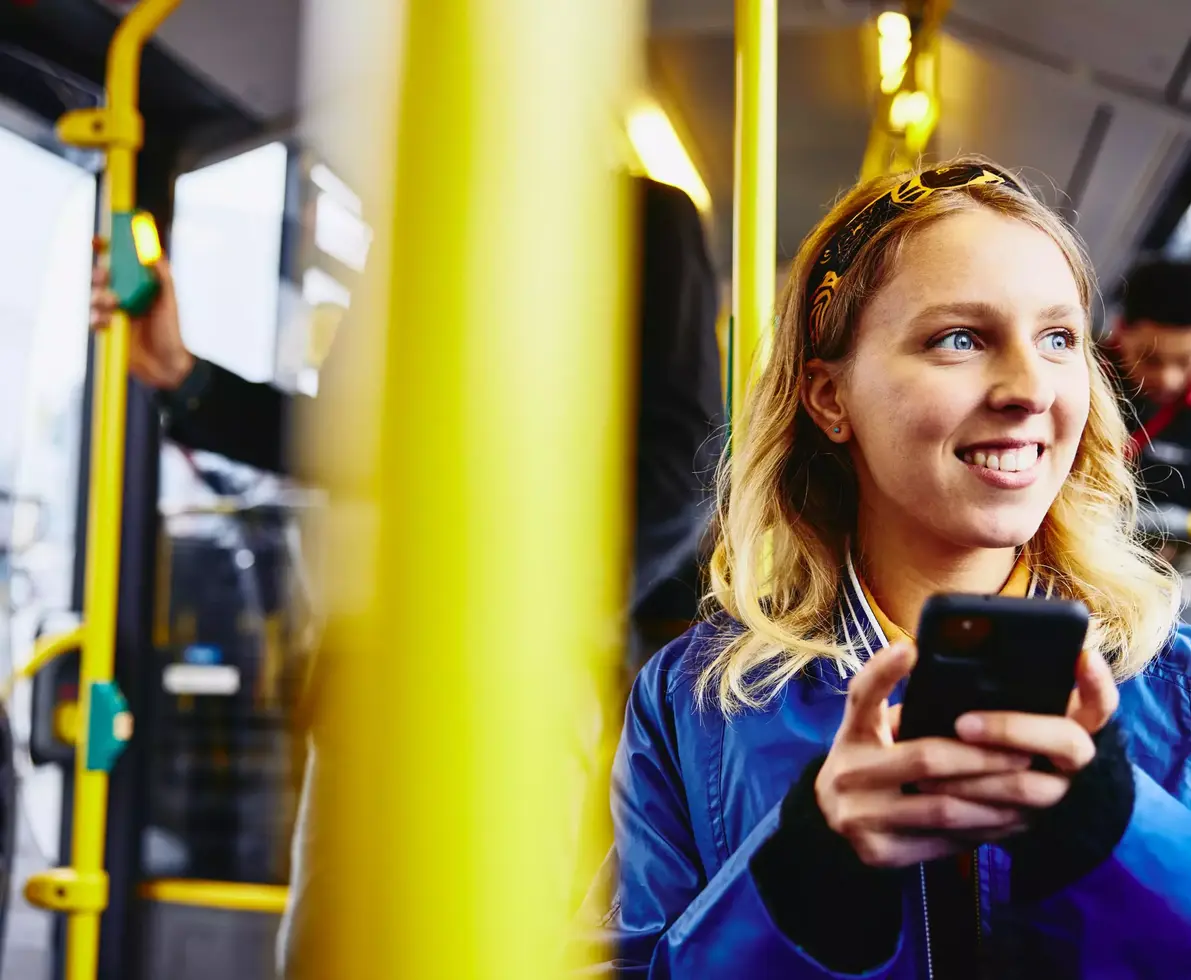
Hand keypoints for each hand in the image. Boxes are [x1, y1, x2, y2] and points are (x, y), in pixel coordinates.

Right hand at [90, 252, 193, 390]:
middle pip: (102, 278)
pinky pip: (94, 320)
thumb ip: (163, 278)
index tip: (100, 240)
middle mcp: (123, 296)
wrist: (167, 365)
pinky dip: (97, 319)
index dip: (107, 250)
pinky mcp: (107, 331)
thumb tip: (156, 254)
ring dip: (99, 297)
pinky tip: (107, 323)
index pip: (119, 263)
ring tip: (112, 303)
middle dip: (100, 274)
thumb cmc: (171, 332)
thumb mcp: (169, 302)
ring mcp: (113, 313)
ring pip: (94, 298)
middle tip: (105, 276)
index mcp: (137, 286)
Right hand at [815, 642, 1033, 867]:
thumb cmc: (869, 760)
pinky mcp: (878, 853)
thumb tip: (972, 687)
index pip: (862, 695)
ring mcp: (859, 816)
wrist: (829, 819)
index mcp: (849, 733)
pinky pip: (943, 842)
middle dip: (983, 756)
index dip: (884, 670)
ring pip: (942, 808)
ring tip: (1029, 788)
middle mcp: (846, 772)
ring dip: (993, 797)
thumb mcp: (872, 728)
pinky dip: (981, 829)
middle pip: (925, 759)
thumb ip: (907, 712)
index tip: (912, 648)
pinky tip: (1008, 819)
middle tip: (1025, 751)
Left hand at [917, 649, 1118, 811]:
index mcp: (1077, 720)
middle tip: (963, 724)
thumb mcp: (1010, 702)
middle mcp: (1075, 758)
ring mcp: (1058, 793)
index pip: (1100, 700)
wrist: (1011, 787)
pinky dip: (964, 809)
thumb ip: (1001, 683)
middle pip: (1066, 742)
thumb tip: (944, 649)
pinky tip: (931, 795)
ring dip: (976, 778)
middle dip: (1012, 729)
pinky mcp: (1031, 823)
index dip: (1097, 682)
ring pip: (1026, 788)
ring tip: (928, 768)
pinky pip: (1001, 822)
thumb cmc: (1002, 722)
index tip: (1082, 656)